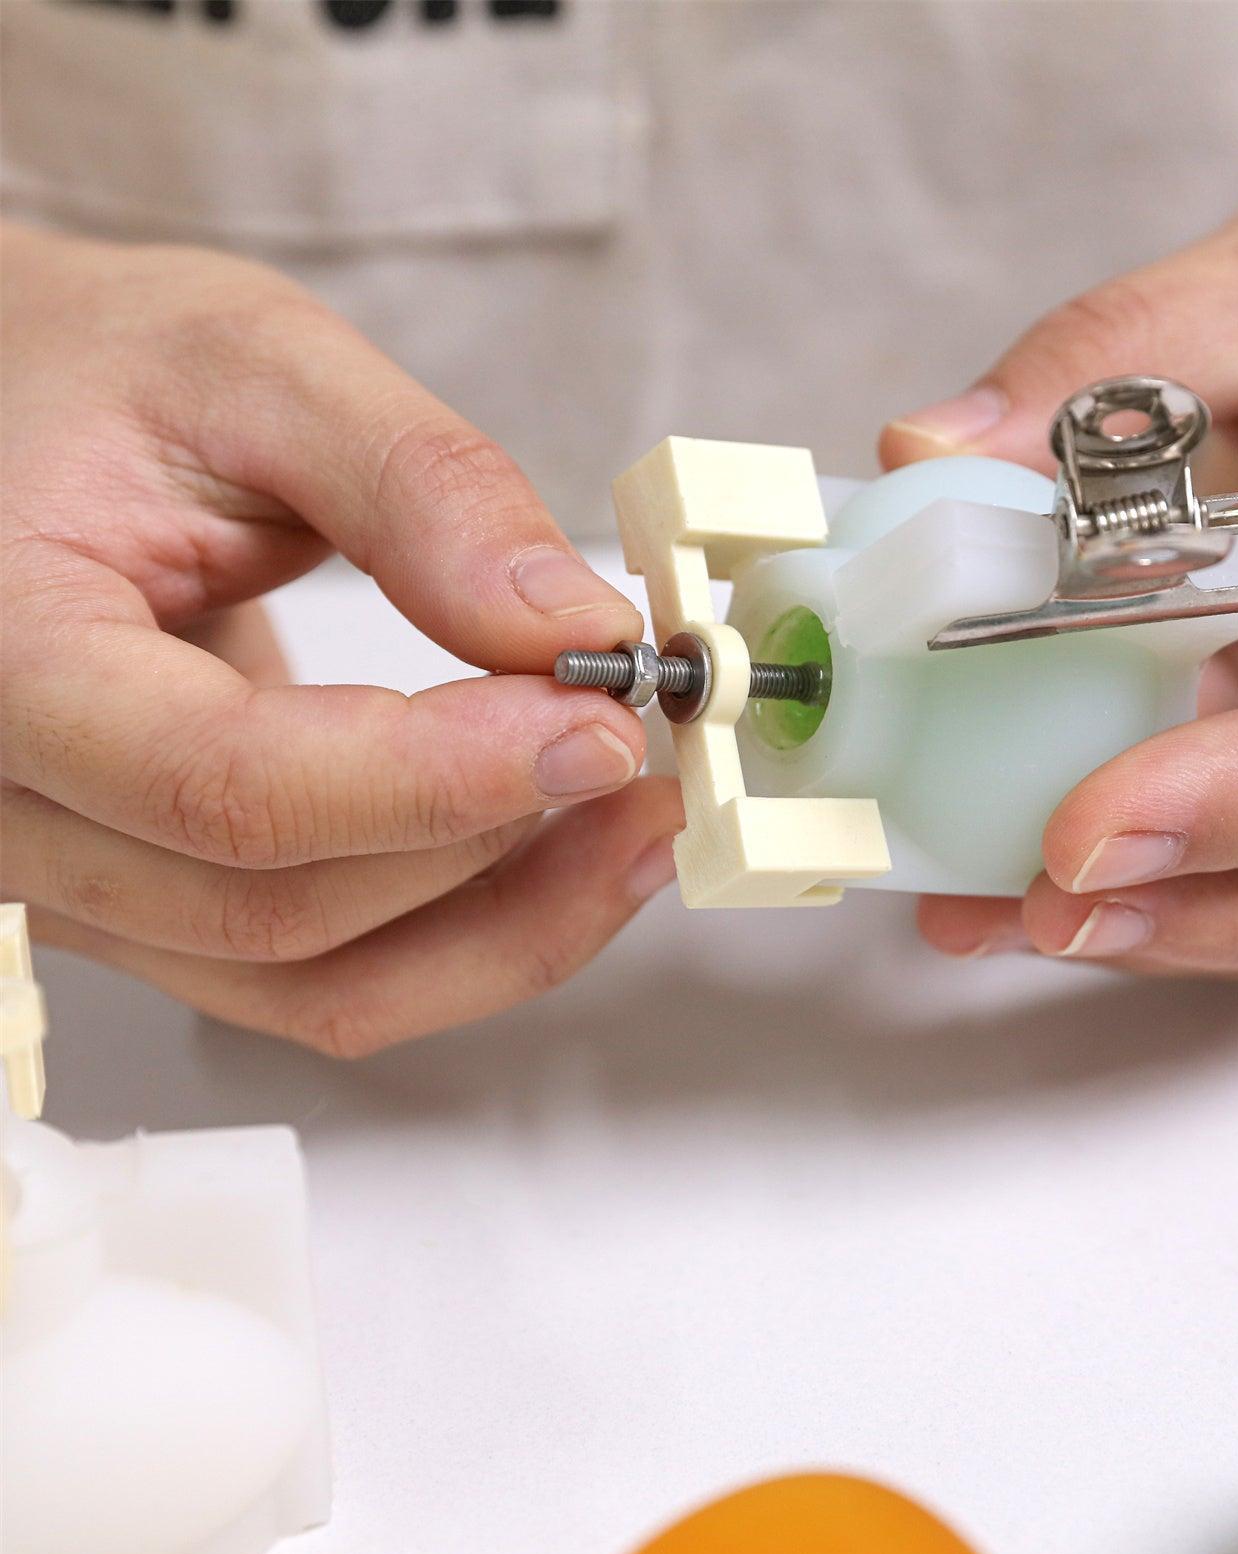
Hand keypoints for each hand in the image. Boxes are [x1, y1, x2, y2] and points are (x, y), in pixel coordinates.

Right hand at [1, 226, 680, 1053]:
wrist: (2, 423)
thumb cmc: (85, 375)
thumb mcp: (254, 365)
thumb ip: (423, 490)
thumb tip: (574, 632)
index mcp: (2, 657)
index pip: (229, 785)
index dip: (438, 777)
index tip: (602, 723)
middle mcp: (12, 806)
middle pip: (284, 910)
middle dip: (502, 843)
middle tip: (648, 751)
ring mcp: (74, 879)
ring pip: (316, 980)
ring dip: (509, 919)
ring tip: (637, 820)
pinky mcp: (147, 904)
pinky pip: (320, 979)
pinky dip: (461, 938)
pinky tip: (560, 858)